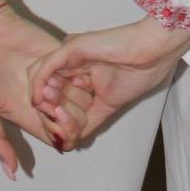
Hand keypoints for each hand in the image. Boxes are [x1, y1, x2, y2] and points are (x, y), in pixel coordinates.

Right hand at [0, 0, 89, 176]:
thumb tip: (12, 175)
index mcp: (26, 114)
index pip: (54, 135)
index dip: (60, 134)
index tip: (52, 122)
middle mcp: (42, 98)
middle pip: (70, 118)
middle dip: (66, 114)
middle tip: (51, 101)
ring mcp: (51, 76)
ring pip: (77, 95)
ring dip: (71, 93)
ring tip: (55, 84)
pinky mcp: (58, 56)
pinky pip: (75, 70)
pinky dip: (75, 74)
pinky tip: (70, 71)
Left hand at [28, 16, 189, 145]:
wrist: (151, 55)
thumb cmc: (137, 75)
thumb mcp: (106, 106)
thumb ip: (87, 121)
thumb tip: (68, 142)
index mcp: (80, 72)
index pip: (55, 94)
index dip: (53, 115)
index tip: (64, 131)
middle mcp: (71, 62)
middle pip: (43, 87)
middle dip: (45, 109)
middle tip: (54, 123)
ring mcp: (70, 54)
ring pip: (39, 77)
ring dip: (40, 100)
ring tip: (50, 113)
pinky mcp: (70, 48)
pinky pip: (44, 68)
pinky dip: (38, 86)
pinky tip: (41, 101)